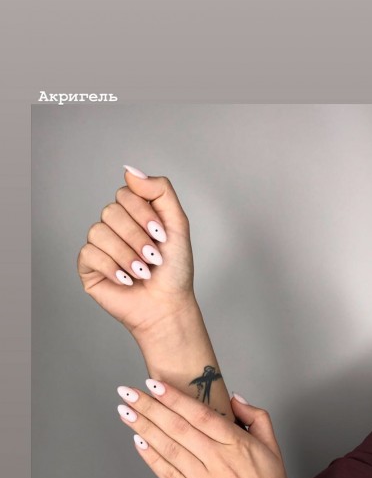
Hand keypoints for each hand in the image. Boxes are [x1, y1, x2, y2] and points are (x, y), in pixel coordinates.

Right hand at [77, 167, 195, 337]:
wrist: (168, 306)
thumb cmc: (174, 270)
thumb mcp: (177, 224)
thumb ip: (160, 191)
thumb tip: (129, 171)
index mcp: (133, 213)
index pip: (125, 193)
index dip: (143, 214)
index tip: (162, 236)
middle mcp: (114, 226)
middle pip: (111, 211)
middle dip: (137, 237)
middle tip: (153, 259)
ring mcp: (99, 246)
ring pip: (98, 232)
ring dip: (126, 255)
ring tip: (143, 273)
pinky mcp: (88, 267)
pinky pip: (89, 253)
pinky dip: (112, 267)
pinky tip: (127, 280)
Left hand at [116, 381, 307, 477]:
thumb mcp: (273, 448)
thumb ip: (257, 417)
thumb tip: (235, 398)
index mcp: (237, 444)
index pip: (199, 414)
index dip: (174, 398)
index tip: (155, 385)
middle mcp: (218, 460)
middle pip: (177, 427)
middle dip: (149, 407)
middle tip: (128, 392)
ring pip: (168, 448)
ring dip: (143, 427)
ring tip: (125, 412)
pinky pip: (167, 475)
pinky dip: (151, 457)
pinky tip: (138, 442)